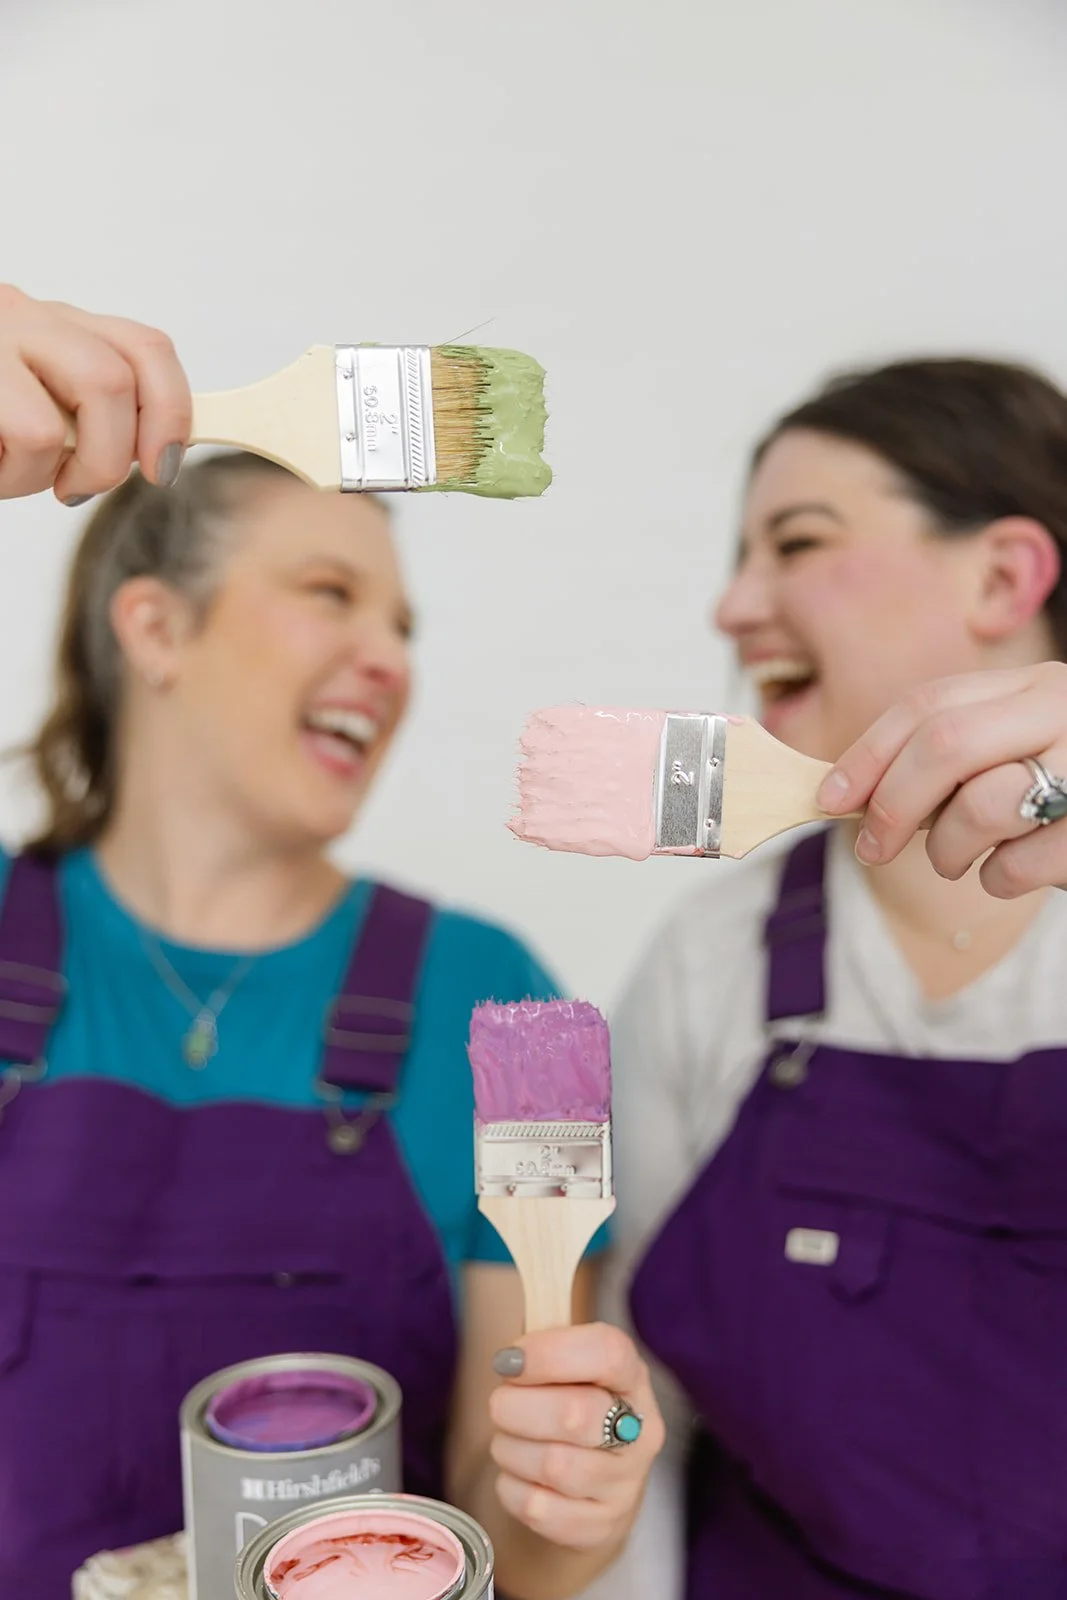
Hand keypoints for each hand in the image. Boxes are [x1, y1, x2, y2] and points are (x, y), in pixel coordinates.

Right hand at [0, 284, 191, 502]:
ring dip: (37, 477)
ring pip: (49, 427)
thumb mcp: (38, 399)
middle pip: (111, 383)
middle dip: (108, 460)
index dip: (172, 412)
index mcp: (54, 322)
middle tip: (74, 488)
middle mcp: (19, 314)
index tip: (164, 466)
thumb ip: (89, 411)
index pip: (146, 348)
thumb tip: (158, 452)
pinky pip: (14, 439)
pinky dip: (0, 475)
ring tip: (4, 472)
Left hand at [488, 1322, 664, 1553]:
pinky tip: (519, 1475)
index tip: (509, 1359)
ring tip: (509, 1440)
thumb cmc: (567, 1407)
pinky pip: (539, 1507)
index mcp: (633, 1377)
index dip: (550, 1352)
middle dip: (517, 1407)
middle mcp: (641, 1431)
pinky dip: (511, 1488)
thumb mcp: (565, 1367)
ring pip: (554, 1465)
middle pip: (575, 1414)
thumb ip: (548, 1335)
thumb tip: (530, 1277)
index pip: (608, 1352)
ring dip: (511, 1449)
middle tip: (499, 1405)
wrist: (585, 1490)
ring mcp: (626, 1484)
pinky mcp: (601, 1527)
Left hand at [816, 662, 1066, 895]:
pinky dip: (998, 880)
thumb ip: (948, 758)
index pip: (928, 705)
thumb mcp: (1011, 751)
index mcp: (1032, 686)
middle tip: (871, 848)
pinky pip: (1020, 864)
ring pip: (980, 806)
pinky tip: (1010, 873)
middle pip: (945, 745)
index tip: (828, 799)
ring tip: (955, 860)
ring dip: (946, 850)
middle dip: (891, 804)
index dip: (867, 754)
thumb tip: (848, 793)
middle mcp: (1064, 710)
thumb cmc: (1060, 791)